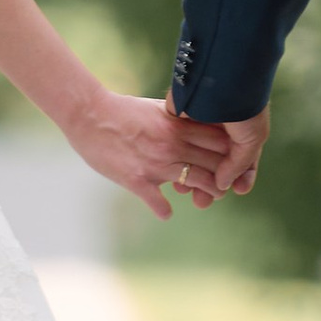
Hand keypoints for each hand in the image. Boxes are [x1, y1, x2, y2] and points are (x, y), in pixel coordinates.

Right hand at [67, 90, 232, 220]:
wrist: (88, 115)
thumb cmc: (124, 110)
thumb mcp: (159, 109)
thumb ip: (183, 119)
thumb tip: (203, 122)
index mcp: (179, 126)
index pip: (222, 142)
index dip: (232, 153)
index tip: (232, 160)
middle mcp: (173, 145)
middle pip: (216, 165)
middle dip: (225, 176)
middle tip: (224, 183)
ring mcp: (156, 164)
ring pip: (199, 184)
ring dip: (207, 194)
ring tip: (203, 197)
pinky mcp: (137, 180)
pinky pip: (160, 204)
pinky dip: (164, 210)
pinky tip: (165, 211)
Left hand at [177, 108, 270, 205]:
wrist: (219, 78)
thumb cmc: (243, 107)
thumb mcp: (251, 138)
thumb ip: (238, 165)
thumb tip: (222, 185)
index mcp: (243, 131)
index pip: (243, 161)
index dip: (240, 178)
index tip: (238, 191)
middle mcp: (222, 130)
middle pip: (215, 165)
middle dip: (210, 184)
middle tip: (203, 201)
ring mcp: (200, 124)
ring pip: (193, 159)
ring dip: (189, 176)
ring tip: (183, 190)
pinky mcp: (180, 119)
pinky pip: (176, 145)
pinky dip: (175, 160)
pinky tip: (173, 174)